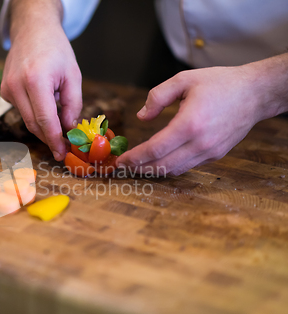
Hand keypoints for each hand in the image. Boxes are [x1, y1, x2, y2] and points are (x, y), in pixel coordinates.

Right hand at [0, 1, 82, 160]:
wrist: (32, 30)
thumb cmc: (56, 49)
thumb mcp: (73, 75)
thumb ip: (72, 105)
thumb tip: (69, 129)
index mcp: (36, 80)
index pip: (46, 120)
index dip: (55, 140)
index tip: (62, 153)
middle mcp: (17, 86)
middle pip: (34, 124)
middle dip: (49, 137)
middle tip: (63, 146)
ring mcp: (7, 89)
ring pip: (27, 119)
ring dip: (43, 125)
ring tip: (58, 118)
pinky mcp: (4, 91)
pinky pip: (22, 110)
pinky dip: (35, 112)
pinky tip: (43, 99)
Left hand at [116, 57, 287, 175]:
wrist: (255, 93)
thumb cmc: (220, 83)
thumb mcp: (184, 79)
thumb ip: (158, 96)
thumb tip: (141, 117)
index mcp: (190, 123)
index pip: (155, 149)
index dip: (135, 157)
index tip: (120, 159)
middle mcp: (200, 143)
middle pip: (162, 165)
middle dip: (139, 168)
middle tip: (123, 166)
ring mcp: (210, 152)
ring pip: (175, 170)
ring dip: (153, 171)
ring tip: (137, 166)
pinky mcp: (216, 155)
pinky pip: (187, 166)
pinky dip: (170, 167)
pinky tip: (158, 161)